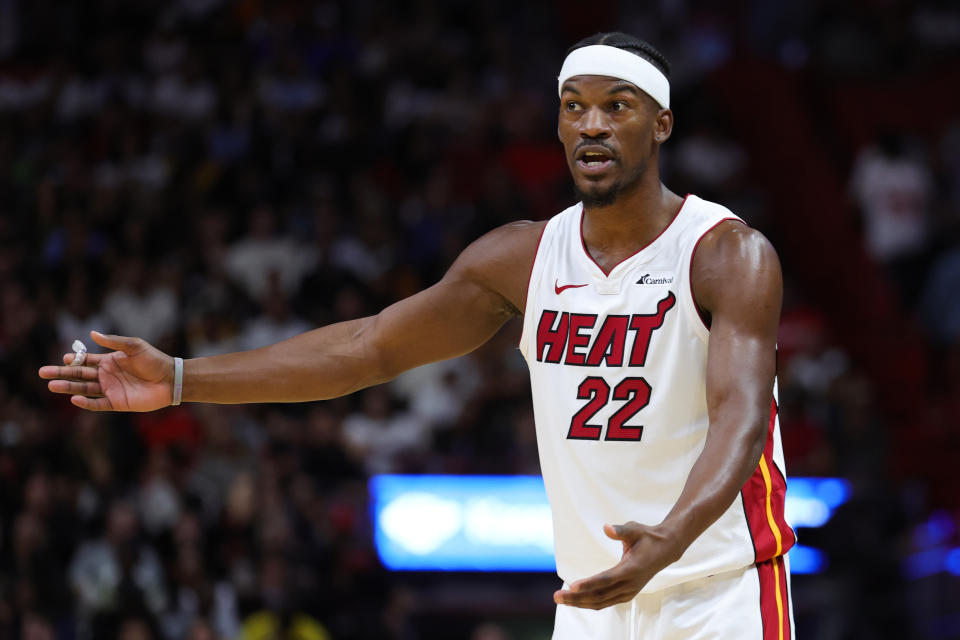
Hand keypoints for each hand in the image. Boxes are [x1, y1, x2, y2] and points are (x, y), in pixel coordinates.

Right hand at [38, 331, 174, 411]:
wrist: (170, 379)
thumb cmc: (154, 360)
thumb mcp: (134, 346)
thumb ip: (113, 342)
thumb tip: (91, 333)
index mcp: (110, 361)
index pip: (86, 361)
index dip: (74, 360)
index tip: (63, 359)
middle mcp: (107, 376)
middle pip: (80, 375)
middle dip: (62, 374)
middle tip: (42, 372)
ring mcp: (111, 390)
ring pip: (84, 389)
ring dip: (68, 388)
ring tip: (52, 385)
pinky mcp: (117, 403)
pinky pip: (98, 404)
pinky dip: (86, 403)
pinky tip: (74, 399)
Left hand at [553, 522, 681, 609]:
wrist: (665, 549)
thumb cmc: (647, 536)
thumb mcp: (635, 529)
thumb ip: (621, 531)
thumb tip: (606, 528)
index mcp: (631, 569)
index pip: (606, 579)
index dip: (589, 584)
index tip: (572, 586)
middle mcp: (630, 584)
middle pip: (599, 595)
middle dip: (577, 597)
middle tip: (556, 596)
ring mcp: (629, 591)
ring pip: (601, 602)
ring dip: (580, 602)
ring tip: (561, 599)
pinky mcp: (627, 594)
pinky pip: (605, 602)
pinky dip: (589, 603)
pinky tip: (576, 601)